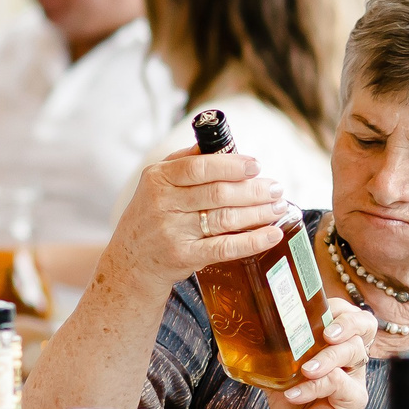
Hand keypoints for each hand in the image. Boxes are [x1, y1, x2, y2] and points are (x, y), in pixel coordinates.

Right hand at [103, 147, 290, 298]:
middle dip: (253, 190)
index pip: (199, 167)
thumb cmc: (150, 218)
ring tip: (278, 207)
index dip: (231, 165)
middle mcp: (163, 203)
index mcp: (158, 178)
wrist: (130, 262)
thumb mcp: (156, 184)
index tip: (256, 165)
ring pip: (225, 218)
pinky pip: (225, 247)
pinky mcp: (184, 256)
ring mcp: (173, 232)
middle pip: (218, 193)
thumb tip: (220, 146)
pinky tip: (271, 234)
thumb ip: (184, 162)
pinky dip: (252, 241)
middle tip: (276, 188)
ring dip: (258, 212)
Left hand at [265, 299, 373, 408]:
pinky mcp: (353, 399)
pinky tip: (295, 394)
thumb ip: (270, 352)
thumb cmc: (294, 406)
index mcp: (336, 345)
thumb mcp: (279, 372)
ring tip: (305, 369)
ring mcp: (354, 378)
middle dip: (346, 322)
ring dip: (328, 356)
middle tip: (325, 334)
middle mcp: (350, 357)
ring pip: (354, 351)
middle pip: (364, 324)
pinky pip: (339, 383)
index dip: (338, 307)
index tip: (315, 309)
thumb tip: (235, 335)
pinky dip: (314, 386)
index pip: (349, 313)